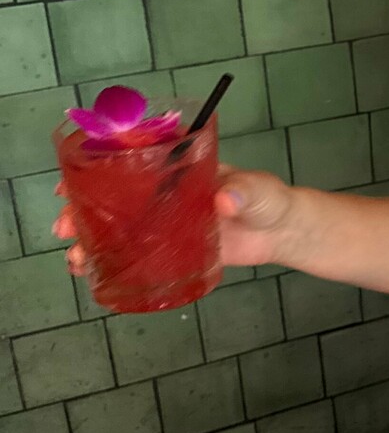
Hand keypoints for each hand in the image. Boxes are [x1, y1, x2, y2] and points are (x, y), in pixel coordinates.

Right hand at [54, 163, 298, 274]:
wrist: (280, 232)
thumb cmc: (269, 200)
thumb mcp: (259, 190)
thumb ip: (246, 191)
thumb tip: (226, 199)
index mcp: (178, 168)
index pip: (129, 160)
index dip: (96, 168)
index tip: (72, 180)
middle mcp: (164, 193)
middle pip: (114, 196)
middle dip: (83, 209)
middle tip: (64, 225)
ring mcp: (165, 221)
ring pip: (118, 226)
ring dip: (91, 239)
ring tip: (75, 258)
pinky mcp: (172, 248)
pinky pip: (135, 253)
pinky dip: (112, 260)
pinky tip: (93, 272)